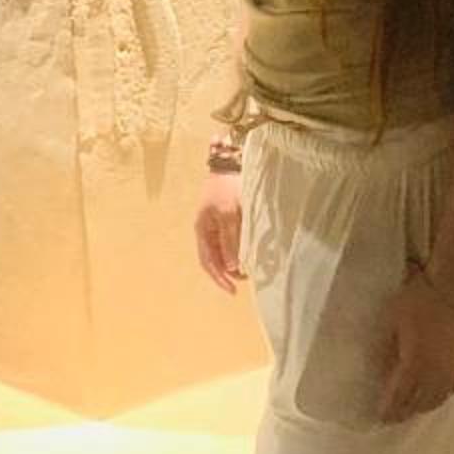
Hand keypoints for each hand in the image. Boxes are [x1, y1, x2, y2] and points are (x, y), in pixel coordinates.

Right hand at [194, 170, 243, 292]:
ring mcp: (218, 224)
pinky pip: (233, 240)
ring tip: (251, 267)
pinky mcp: (229, 218)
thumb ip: (230, 241)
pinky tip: (251, 252)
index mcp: (202, 230)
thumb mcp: (230, 215)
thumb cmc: (227, 187)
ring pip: (226, 250)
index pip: (208, 262)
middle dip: (230, 272)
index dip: (219, 278)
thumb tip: (233, 267)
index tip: (233, 290)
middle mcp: (208, 230)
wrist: (231, 162)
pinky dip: (241, 249)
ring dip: (236, 261)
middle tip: (247, 279)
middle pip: (216, 259)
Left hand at [380, 272, 453, 420]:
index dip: (390, 410)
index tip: (382, 418)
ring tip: (416, 409)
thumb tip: (385, 371)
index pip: (400, 397)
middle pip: (420, 403)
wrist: (452, 287)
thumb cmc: (417, 301)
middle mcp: (435, 374)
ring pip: (439, 398)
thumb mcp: (393, 324)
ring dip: (425, 406)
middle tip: (396, 416)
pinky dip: (445, 394)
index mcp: (414, 366)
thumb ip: (389, 351)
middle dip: (406, 412)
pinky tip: (440, 394)